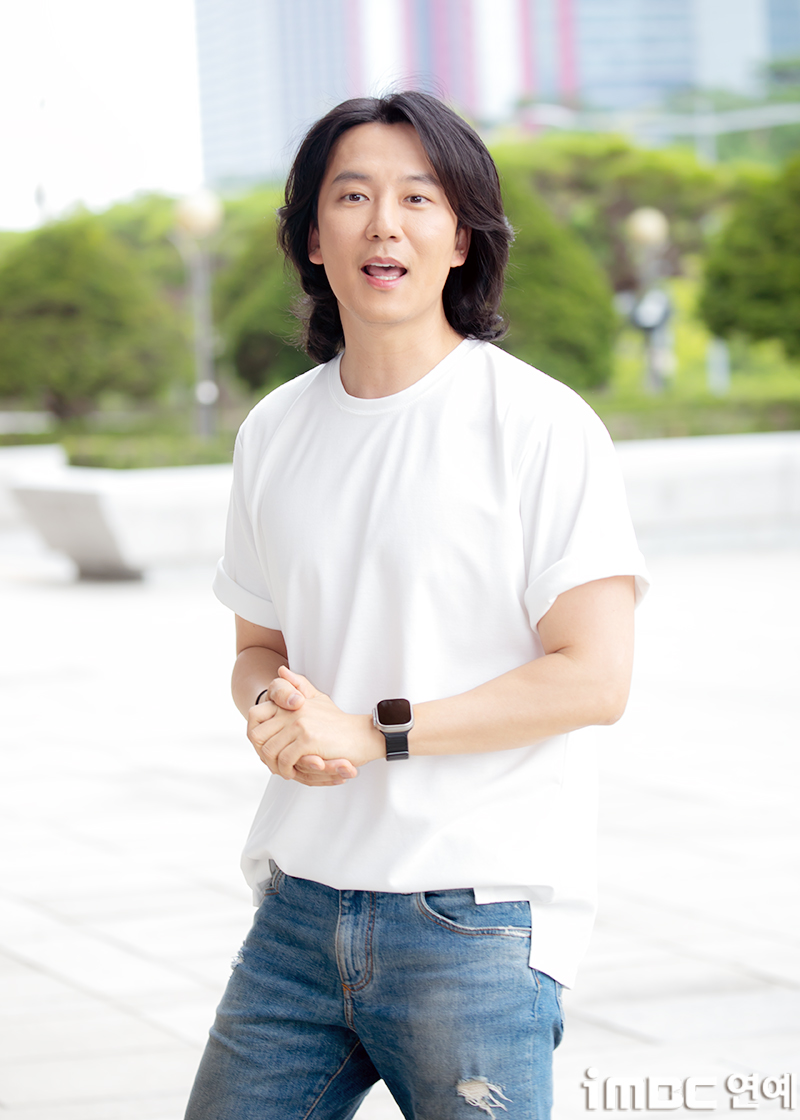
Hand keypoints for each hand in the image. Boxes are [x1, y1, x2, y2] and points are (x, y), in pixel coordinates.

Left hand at [249, 667, 379, 784]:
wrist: (361, 735)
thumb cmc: (338, 722)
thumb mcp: (317, 699)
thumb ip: (299, 685)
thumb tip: (281, 669)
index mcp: (290, 702)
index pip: (254, 716)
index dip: (255, 735)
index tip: (265, 747)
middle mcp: (292, 711)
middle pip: (257, 736)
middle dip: (261, 754)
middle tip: (272, 763)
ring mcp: (299, 724)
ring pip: (269, 751)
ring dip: (273, 765)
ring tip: (283, 770)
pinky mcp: (308, 739)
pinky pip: (285, 760)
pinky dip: (286, 770)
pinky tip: (293, 772)